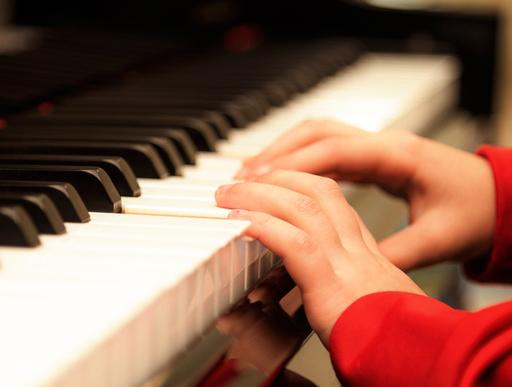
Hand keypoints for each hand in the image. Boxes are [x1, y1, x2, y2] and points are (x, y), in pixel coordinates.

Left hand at [215, 170, 423, 343]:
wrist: (421, 361)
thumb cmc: (395, 347)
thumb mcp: (373, 311)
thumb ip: (345, 296)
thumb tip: (318, 301)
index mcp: (370, 257)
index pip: (336, 205)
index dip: (302, 188)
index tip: (274, 186)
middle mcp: (360, 252)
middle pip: (319, 192)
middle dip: (278, 178)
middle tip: (244, 179)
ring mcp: (348, 264)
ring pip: (302, 206)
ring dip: (259, 194)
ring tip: (229, 193)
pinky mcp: (332, 284)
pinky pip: (293, 242)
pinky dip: (262, 225)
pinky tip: (238, 222)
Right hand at [234, 119, 494, 270]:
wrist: (499, 198)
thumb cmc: (474, 213)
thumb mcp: (437, 240)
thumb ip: (394, 253)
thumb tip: (351, 271)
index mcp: (398, 157)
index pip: (333, 151)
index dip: (291, 164)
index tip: (257, 180)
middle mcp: (384, 143)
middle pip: (317, 132)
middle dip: (275, 152)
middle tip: (241, 176)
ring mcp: (377, 145)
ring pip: (318, 134)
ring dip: (281, 150)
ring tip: (249, 174)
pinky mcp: (373, 155)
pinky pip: (326, 147)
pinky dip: (297, 158)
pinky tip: (278, 177)